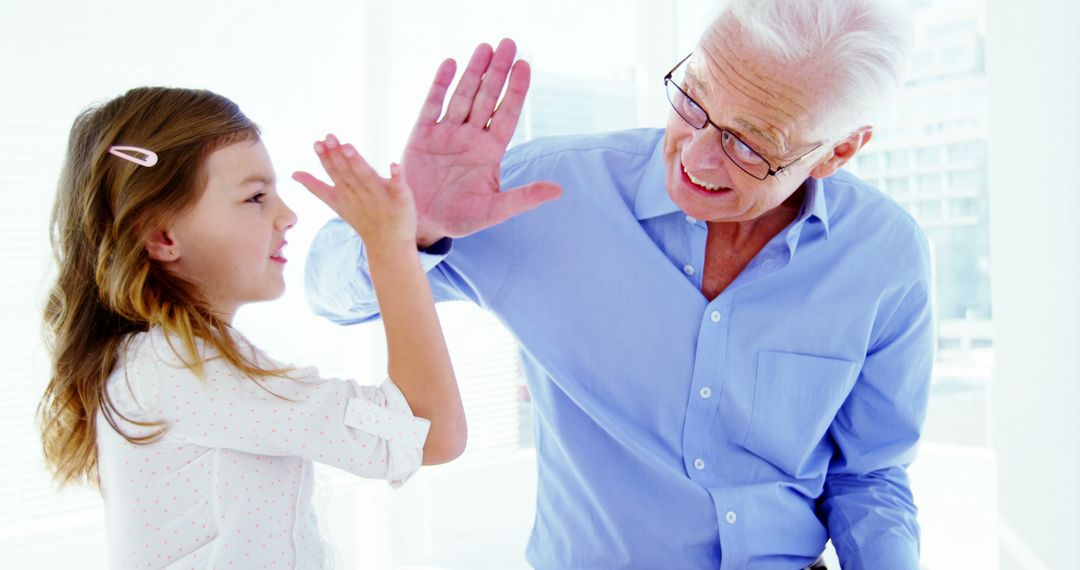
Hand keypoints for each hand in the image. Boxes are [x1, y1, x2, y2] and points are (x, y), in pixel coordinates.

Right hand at [293, 134, 415, 249]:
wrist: (387, 244)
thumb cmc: (361, 219)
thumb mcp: (335, 202)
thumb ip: (315, 187)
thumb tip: (294, 174)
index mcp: (344, 191)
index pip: (333, 172)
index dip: (325, 157)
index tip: (318, 142)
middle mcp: (360, 192)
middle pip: (347, 172)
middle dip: (338, 155)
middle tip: (330, 137)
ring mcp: (380, 196)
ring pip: (367, 177)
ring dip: (358, 163)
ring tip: (348, 147)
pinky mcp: (400, 199)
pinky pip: (398, 187)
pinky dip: (396, 177)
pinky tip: (394, 165)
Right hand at [403, 38, 561, 245]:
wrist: (423, 224)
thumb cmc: (461, 219)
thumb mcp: (495, 211)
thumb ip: (524, 198)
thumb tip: (559, 190)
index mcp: (490, 151)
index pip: (507, 114)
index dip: (516, 90)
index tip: (525, 66)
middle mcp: (471, 137)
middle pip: (487, 97)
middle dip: (497, 72)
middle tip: (508, 44)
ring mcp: (447, 134)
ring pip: (463, 96)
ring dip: (473, 71)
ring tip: (485, 47)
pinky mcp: (422, 135)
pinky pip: (432, 104)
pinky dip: (440, 84)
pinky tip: (450, 64)